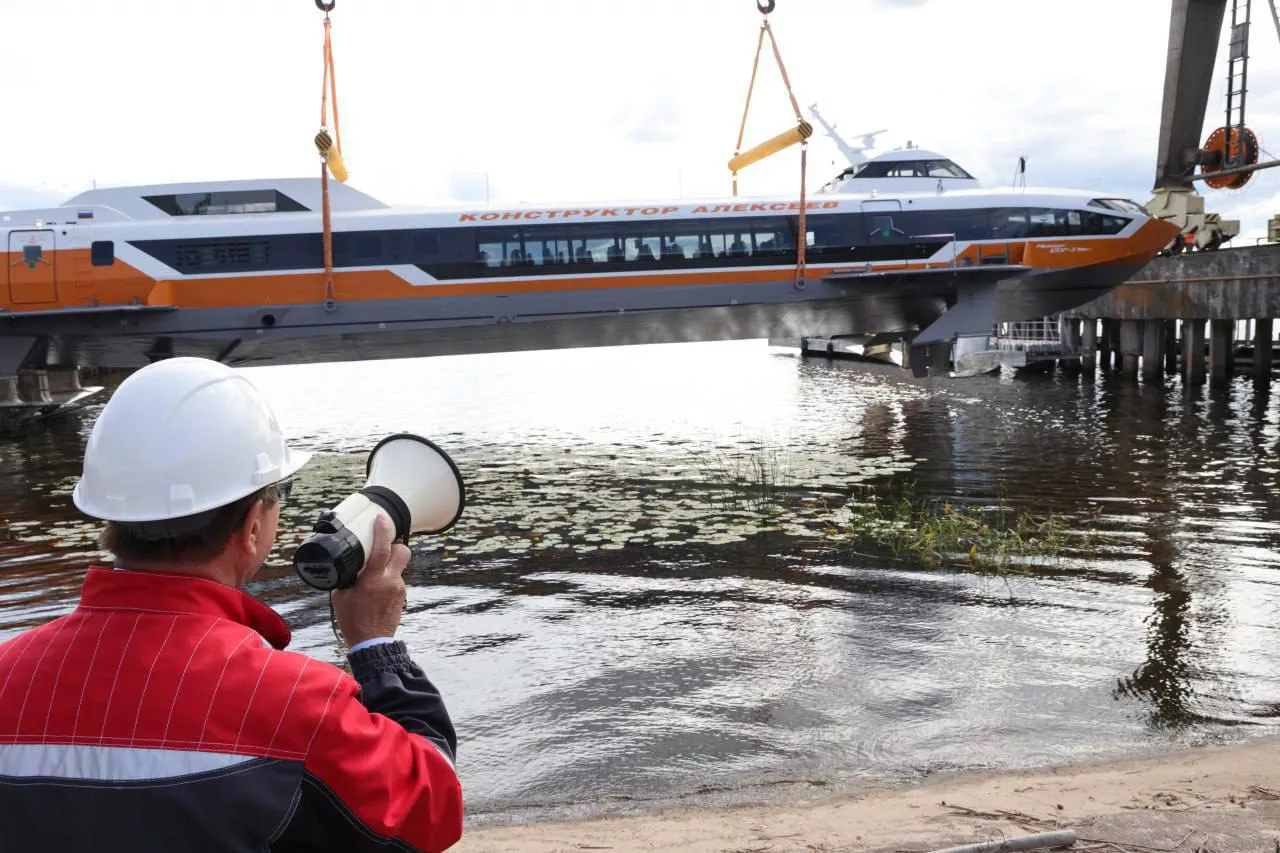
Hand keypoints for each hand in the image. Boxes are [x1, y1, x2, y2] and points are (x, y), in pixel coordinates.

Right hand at [331, 513, 409, 648]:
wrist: (371, 643)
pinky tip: (376, 589)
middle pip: (403, 550)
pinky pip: (397, 579)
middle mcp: (391, 581)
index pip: (382, 549)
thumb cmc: (353, 621)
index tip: (380, 518)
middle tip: (382, 544)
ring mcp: (399, 588)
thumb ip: (346, 577)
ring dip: (389, 563)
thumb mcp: (340, 597)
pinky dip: (388, 578)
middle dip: (395, 543)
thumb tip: (345, 564)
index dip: (382, 531)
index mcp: (374, 579)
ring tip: (372, 573)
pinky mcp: (402, 596)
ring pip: (400, 565)